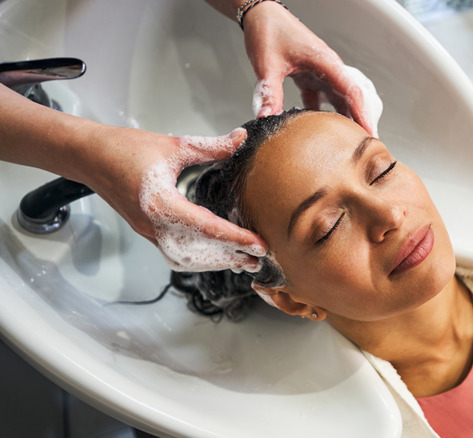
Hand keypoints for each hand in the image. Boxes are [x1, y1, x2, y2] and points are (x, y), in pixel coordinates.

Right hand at [82, 124, 265, 272]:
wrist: (89, 156)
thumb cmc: (125, 149)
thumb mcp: (174, 145)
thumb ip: (211, 146)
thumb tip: (240, 138)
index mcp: (162, 204)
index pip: (207, 229)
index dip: (237, 239)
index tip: (259, 245)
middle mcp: (154, 225)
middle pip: (198, 254)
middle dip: (230, 259)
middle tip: (257, 260)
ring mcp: (148, 232)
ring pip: (185, 260)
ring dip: (214, 263)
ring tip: (240, 262)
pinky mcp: (146, 232)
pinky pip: (174, 254)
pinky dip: (197, 260)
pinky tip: (213, 256)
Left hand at [240, 1, 376, 134]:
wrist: (262, 15)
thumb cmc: (269, 30)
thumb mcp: (267, 63)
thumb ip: (268, 91)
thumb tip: (266, 118)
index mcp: (326, 63)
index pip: (352, 91)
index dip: (363, 115)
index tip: (370, 134)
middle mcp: (330, 69)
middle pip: (355, 99)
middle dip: (361, 122)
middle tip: (363, 147)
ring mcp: (323, 74)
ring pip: (342, 100)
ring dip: (346, 119)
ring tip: (347, 143)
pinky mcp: (313, 77)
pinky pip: (326, 100)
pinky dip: (325, 116)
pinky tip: (320, 132)